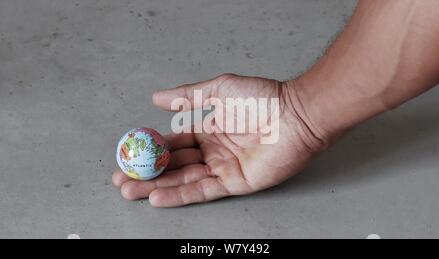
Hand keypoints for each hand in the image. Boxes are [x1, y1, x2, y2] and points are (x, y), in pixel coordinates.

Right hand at [113, 74, 330, 206]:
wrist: (294, 114)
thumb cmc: (261, 98)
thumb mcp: (218, 89)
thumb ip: (188, 96)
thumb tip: (157, 97)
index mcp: (208, 129)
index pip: (174, 141)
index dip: (151, 147)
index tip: (129, 151)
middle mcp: (213, 150)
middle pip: (174, 164)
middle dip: (147, 171)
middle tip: (121, 177)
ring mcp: (223, 168)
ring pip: (183, 180)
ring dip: (156, 185)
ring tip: (128, 189)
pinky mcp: (235, 183)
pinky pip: (202, 190)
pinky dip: (179, 195)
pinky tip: (156, 196)